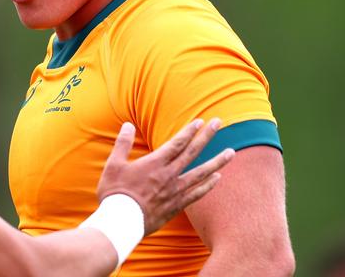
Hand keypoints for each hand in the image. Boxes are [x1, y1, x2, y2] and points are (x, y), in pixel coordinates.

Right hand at [96, 119, 233, 234]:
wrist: (120, 223)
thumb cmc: (115, 193)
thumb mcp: (114, 164)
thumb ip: (123, 143)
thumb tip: (128, 125)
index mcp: (154, 163)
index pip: (176, 143)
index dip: (189, 131)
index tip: (200, 121)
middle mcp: (168, 175)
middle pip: (192, 152)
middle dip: (206, 136)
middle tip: (218, 123)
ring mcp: (175, 191)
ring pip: (201, 173)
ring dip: (217, 161)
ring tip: (231, 152)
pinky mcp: (176, 206)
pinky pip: (197, 194)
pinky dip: (208, 185)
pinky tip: (218, 178)